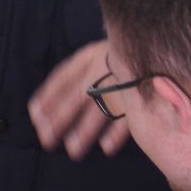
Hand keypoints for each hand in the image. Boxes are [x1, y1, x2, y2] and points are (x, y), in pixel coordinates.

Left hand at [28, 41, 131, 160]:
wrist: (156, 40)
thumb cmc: (123, 51)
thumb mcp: (98, 52)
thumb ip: (78, 71)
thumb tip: (51, 100)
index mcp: (89, 56)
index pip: (62, 78)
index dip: (47, 97)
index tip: (34, 116)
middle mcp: (103, 67)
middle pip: (76, 96)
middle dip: (60, 119)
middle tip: (46, 139)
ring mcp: (122, 79)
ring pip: (100, 108)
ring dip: (85, 131)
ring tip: (73, 150)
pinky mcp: (141, 91)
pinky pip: (128, 114)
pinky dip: (117, 132)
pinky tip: (106, 147)